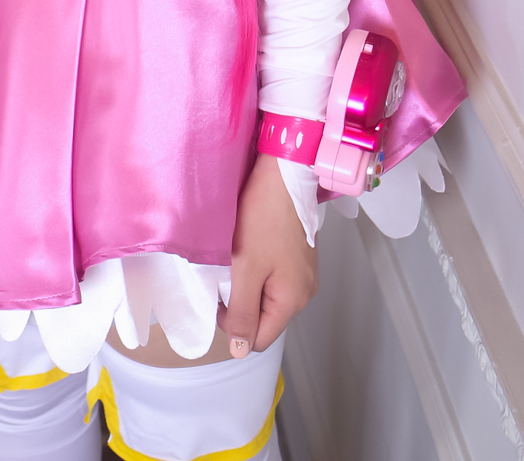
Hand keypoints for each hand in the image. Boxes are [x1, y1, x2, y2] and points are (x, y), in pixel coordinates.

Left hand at [218, 152, 318, 355]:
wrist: (282, 173)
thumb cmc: (264, 216)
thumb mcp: (246, 269)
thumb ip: (243, 312)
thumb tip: (241, 350)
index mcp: (293, 300)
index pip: (260, 339)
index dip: (234, 326)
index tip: (218, 297)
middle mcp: (304, 290)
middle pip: (265, 317)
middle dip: (241, 302)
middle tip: (226, 272)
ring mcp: (303, 272)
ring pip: (268, 296)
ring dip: (248, 284)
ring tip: (238, 257)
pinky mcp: (298, 255)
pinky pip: (274, 276)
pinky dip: (258, 268)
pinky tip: (250, 247)